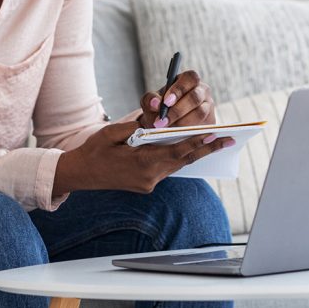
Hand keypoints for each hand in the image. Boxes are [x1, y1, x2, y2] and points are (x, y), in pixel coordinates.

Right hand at [52, 121, 234, 195]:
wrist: (80, 174)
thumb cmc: (94, 150)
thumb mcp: (113, 133)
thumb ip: (136, 127)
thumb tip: (157, 122)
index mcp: (142, 164)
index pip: (177, 152)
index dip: (198, 143)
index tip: (215, 136)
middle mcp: (149, 178)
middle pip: (183, 160)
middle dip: (206, 149)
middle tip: (228, 140)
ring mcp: (148, 184)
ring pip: (177, 165)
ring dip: (195, 153)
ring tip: (215, 142)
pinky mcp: (146, 185)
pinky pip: (167, 169)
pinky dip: (179, 157)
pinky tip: (190, 148)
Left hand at [139, 70, 216, 128]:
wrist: (165, 127)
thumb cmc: (158, 110)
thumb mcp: (150, 103)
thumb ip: (150, 99)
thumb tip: (155, 103)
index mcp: (188, 80)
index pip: (189, 78)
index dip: (179, 89)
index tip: (166, 102)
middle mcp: (201, 91)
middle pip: (195, 97)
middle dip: (178, 110)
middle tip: (162, 122)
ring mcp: (208, 107)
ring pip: (200, 113)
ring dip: (182, 123)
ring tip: (167, 130)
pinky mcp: (210, 122)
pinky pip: (204, 127)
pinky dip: (189, 132)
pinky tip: (177, 136)